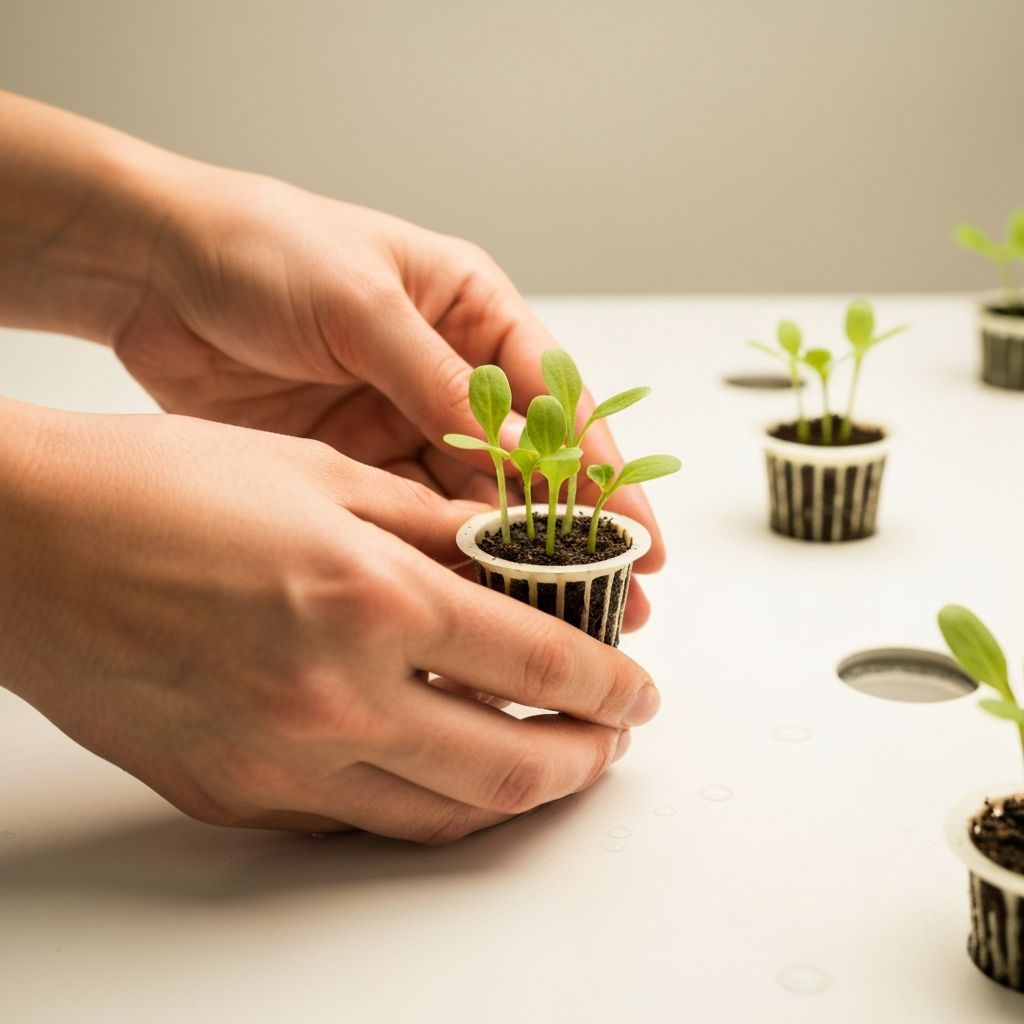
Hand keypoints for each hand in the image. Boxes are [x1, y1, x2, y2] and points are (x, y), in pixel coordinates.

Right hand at [1, 405, 658, 840]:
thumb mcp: (321, 476)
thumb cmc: (160, 487)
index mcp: (371, 598)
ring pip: (443, 813)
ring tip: (548, 761)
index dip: (610, 683)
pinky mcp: (238, 796)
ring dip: (516, 792)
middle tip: (610, 738)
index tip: (640, 690)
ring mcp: (284, 763)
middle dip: (583, 756)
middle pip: (510, 764)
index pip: (539, 661)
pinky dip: (426, 801)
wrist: (26, 543)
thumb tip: (511, 558)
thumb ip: (432, 528)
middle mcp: (336, 697)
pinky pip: (363, 821)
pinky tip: (445, 767)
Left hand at [111, 165, 665, 582]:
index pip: (557, 398)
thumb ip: (438, 382)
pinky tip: (474, 595)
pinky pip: (413, 516)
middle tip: (616, 595)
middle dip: (570, 528)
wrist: (154, 269)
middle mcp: (450, 371)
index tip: (639, 532)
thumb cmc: (264, 249)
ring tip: (557, 611)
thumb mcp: (360, 304)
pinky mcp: (357, 460)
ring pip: (474, 500)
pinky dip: (443, 556)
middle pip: (527, 462)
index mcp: (472, 312)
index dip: (602, 468)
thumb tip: (516, 456)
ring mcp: (404, 420)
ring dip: (514, 554)